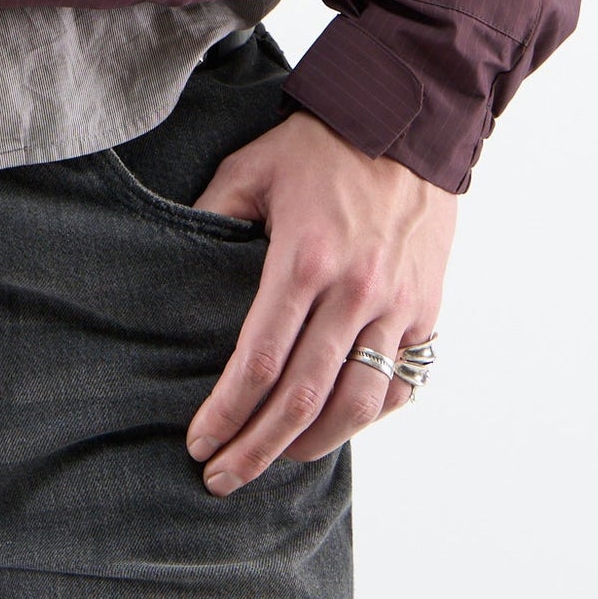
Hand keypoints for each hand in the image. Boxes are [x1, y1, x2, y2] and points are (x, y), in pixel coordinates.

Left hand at [185, 107, 454, 491]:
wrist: (408, 120)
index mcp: (303, 259)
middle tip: (221, 478)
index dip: (227, 411)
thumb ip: (211, 214)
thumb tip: (171, 253)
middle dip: (257, 447)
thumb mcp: (252, 167)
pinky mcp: (426, 311)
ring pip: (356, 404)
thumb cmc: (321, 144)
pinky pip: (399, 384)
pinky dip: (368, 416)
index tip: (199, 442)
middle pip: (303, 397)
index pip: (259, 360)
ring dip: (312, 445)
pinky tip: (337, 425)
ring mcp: (396, 306)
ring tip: (275, 459)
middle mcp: (354, 291)